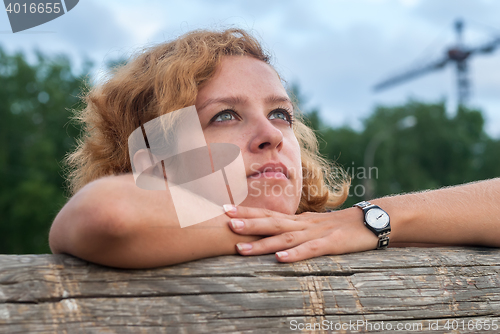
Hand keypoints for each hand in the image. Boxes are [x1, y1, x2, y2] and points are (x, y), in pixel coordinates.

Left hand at [224, 205, 378, 261]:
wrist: (372, 220)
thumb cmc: (340, 226)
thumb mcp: (314, 226)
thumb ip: (295, 228)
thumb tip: (274, 232)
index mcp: (298, 220)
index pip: (268, 213)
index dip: (246, 211)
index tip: (223, 208)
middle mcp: (303, 224)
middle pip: (272, 222)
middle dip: (247, 223)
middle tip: (225, 222)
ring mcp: (317, 233)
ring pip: (285, 237)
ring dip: (262, 243)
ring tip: (241, 248)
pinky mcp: (332, 244)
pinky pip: (311, 250)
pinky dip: (295, 254)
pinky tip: (280, 259)